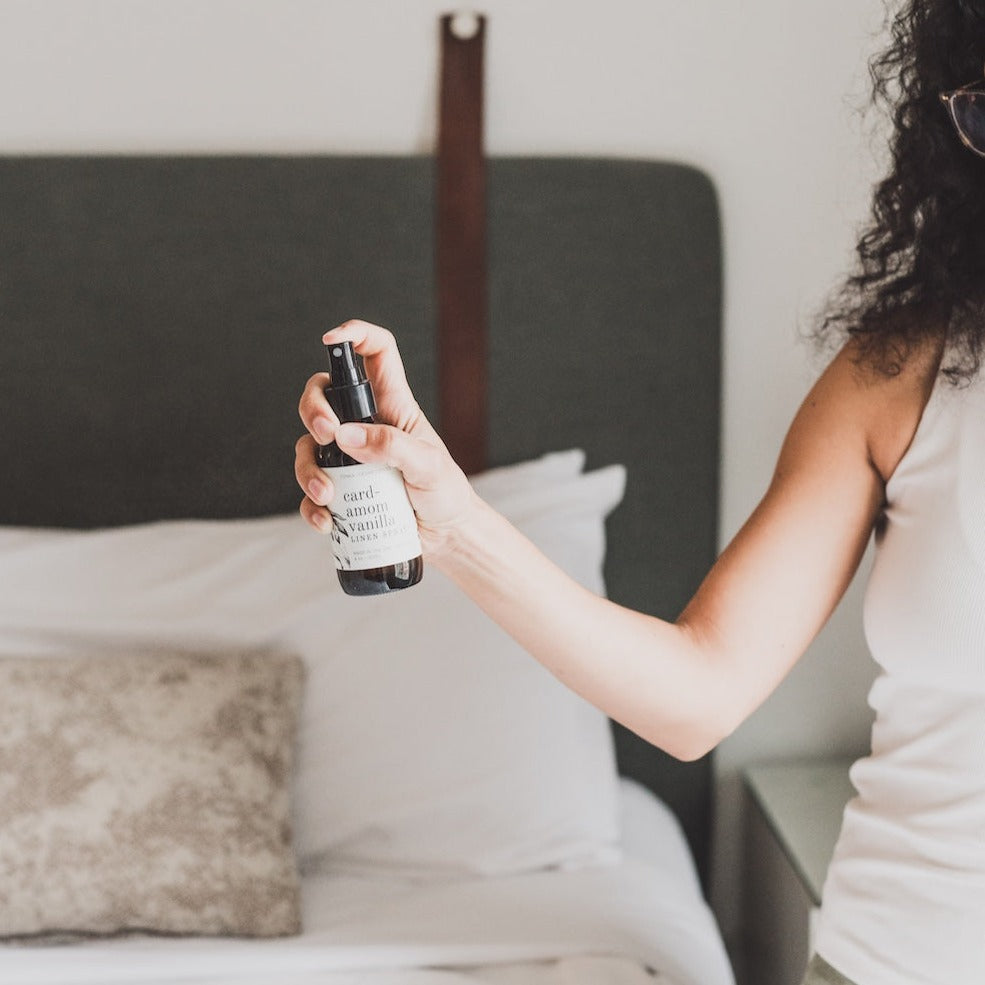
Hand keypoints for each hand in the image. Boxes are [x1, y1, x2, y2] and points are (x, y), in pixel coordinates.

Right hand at [295, 320, 477, 554]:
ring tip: (327, 494)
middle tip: (325, 436)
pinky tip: (326, 520)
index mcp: (393, 405)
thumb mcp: (428, 466)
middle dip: (312, 408)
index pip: (375, 354)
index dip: (355, 336)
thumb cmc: (445, 492)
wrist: (446, 535)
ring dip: (306, 467)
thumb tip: (346, 436)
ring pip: (308, 444)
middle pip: (324, 394)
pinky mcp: (342, 490)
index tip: (331, 340)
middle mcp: (366, 425)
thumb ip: (392, 446)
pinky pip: (311, 490)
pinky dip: (311, 505)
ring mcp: (350, 457)